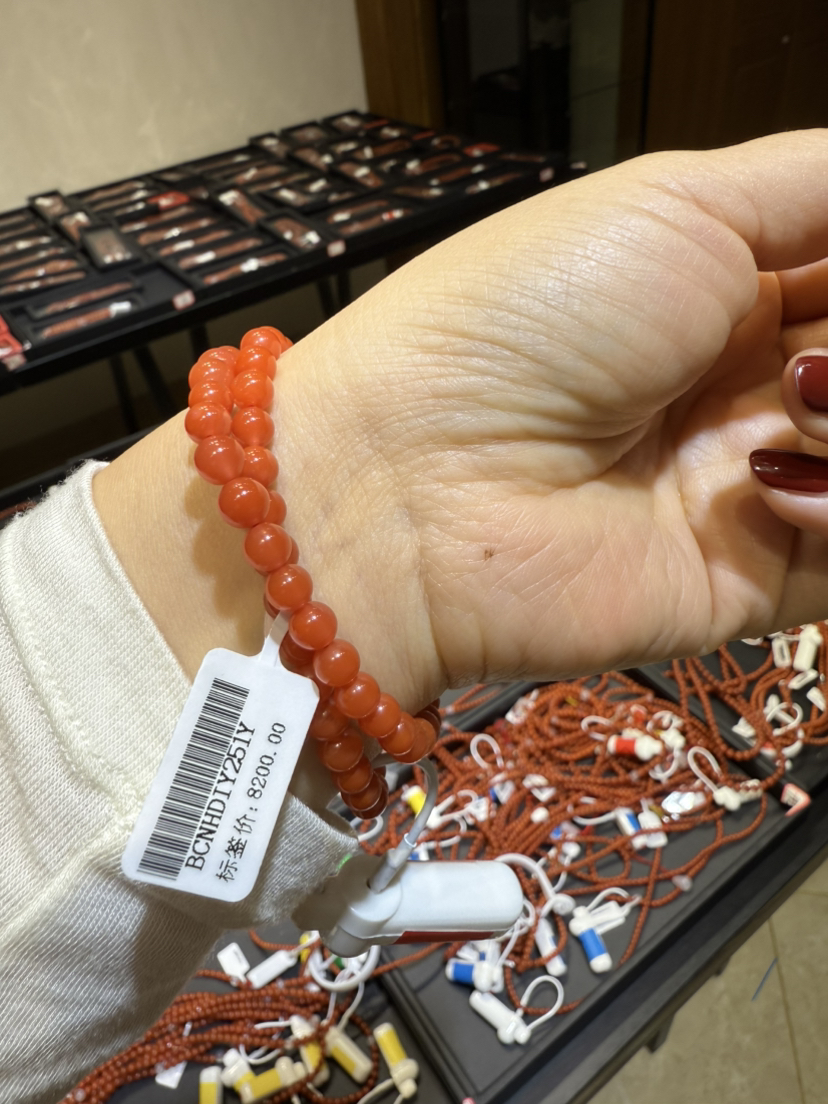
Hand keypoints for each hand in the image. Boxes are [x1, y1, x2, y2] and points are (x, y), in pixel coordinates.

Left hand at [97, 131, 827, 714]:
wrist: (414, 487)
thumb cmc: (522, 321)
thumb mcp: (673, 205)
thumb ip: (810, 188)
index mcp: (732, 281)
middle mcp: (755, 379)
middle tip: (798, 354)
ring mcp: (762, 479)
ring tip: (787, 400)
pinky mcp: (762, 578)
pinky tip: (761, 483)